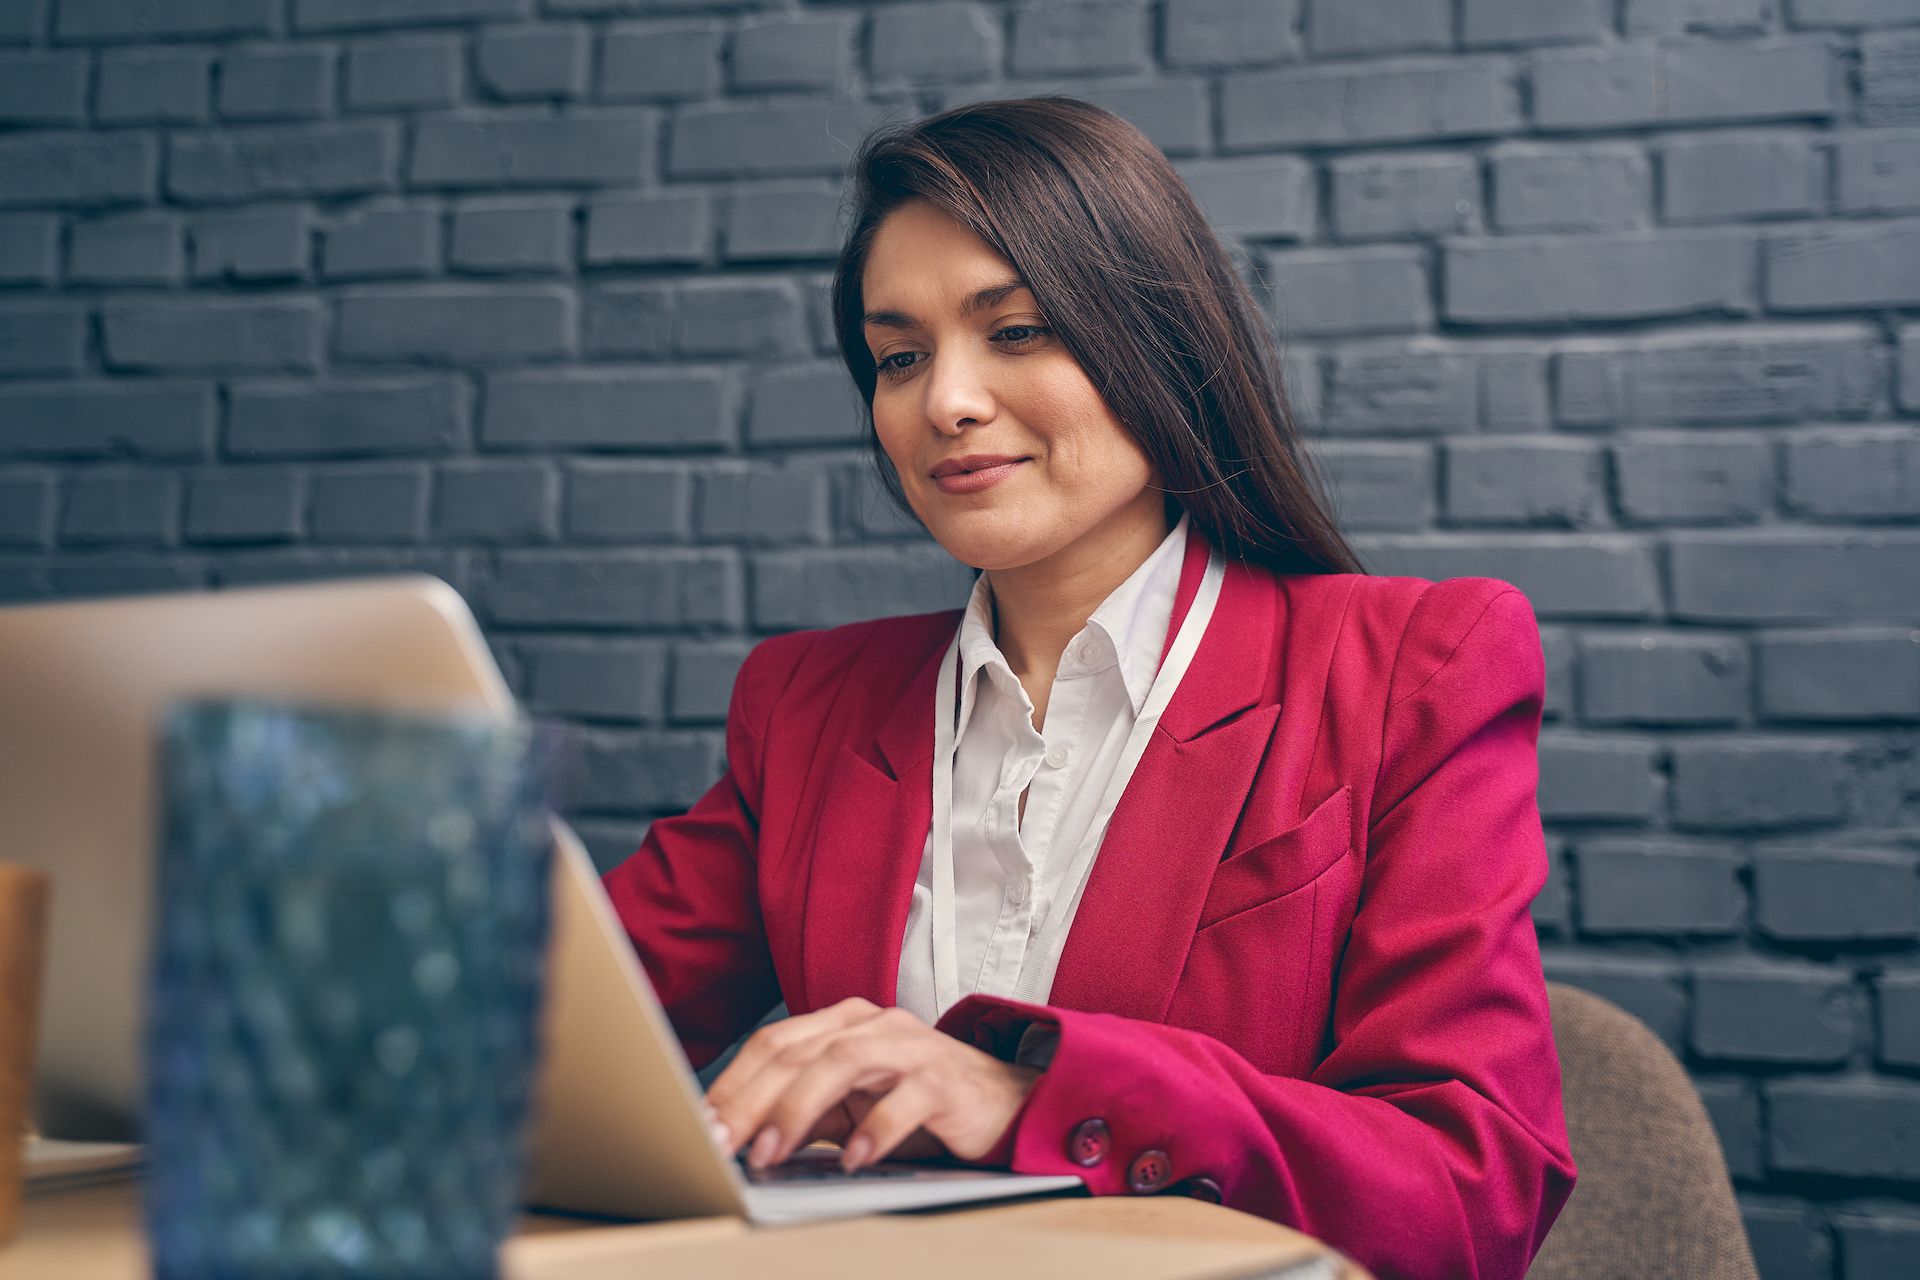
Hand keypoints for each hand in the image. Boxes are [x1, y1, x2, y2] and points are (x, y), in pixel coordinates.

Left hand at [705, 997, 1039, 1172]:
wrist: (1002, 1103)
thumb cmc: (918, 1102)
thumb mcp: (851, 1107)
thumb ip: (803, 1113)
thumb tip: (742, 1139)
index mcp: (843, 1023)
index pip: (774, 1043)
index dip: (734, 1083)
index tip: (703, 1125)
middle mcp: (872, 1024)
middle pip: (798, 1051)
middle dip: (752, 1100)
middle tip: (723, 1144)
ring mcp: (910, 1046)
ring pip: (841, 1061)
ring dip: (799, 1109)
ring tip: (772, 1152)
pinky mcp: (944, 1079)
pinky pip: (904, 1098)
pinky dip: (874, 1129)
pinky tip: (852, 1160)